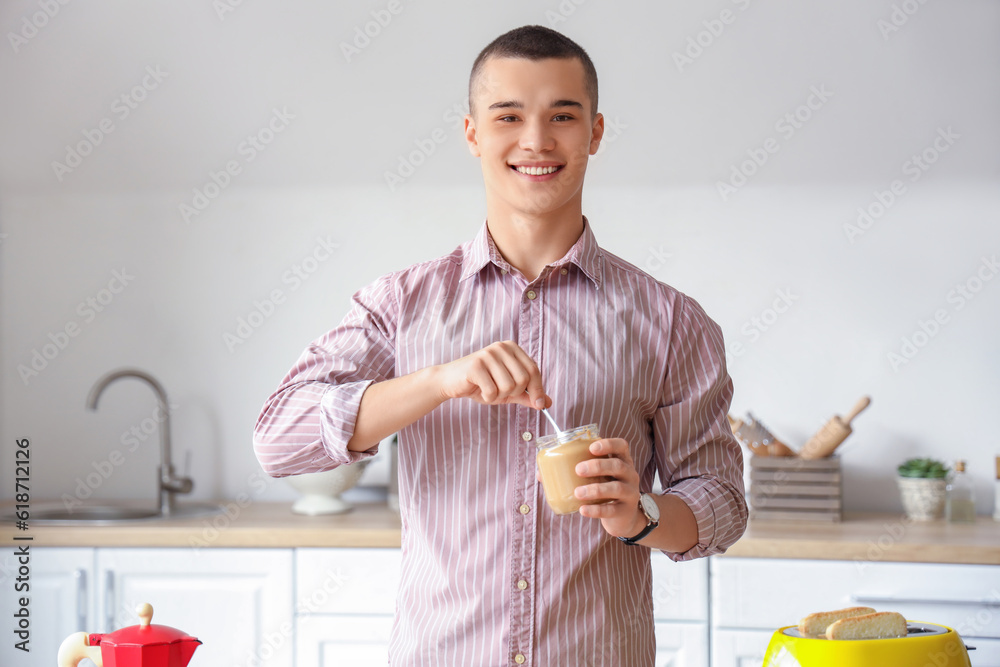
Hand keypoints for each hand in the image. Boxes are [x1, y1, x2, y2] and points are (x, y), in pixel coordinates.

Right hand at [433, 340, 550, 409]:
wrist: (451, 382)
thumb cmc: (480, 384)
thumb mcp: (508, 391)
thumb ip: (527, 395)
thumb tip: (546, 402)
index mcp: (512, 349)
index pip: (533, 369)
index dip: (538, 389)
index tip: (538, 404)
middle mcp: (501, 347)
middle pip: (523, 379)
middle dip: (513, 393)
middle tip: (500, 392)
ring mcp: (488, 354)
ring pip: (509, 386)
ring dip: (499, 395)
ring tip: (488, 390)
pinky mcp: (476, 365)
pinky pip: (492, 390)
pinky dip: (488, 397)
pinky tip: (479, 390)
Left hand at [573, 438, 645, 537]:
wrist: (623, 517)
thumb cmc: (604, 490)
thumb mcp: (596, 477)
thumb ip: (574, 471)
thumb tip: (541, 474)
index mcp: (622, 461)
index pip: (621, 446)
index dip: (608, 444)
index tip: (591, 447)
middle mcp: (630, 475)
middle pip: (618, 465)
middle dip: (598, 465)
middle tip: (578, 469)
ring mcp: (630, 493)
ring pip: (616, 488)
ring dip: (595, 489)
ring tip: (577, 492)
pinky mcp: (625, 511)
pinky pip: (611, 510)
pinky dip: (596, 510)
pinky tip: (582, 510)